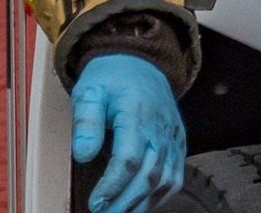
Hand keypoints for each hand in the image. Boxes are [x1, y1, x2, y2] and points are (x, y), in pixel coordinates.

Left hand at [70, 54, 186, 212]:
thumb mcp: (89, 90)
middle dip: (125, 202)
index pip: (129, 159)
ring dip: (142, 204)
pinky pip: (175, 177)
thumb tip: (82, 155)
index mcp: (136, 113)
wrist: (140, 62)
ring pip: (164, 181)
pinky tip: (141, 205)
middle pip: (148, 176)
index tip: (96, 202)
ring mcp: (172, 137)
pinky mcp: (178, 143)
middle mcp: (160, 128)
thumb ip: (86, 121)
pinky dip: (160, 196)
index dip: (113, 186)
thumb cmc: (111, 77)